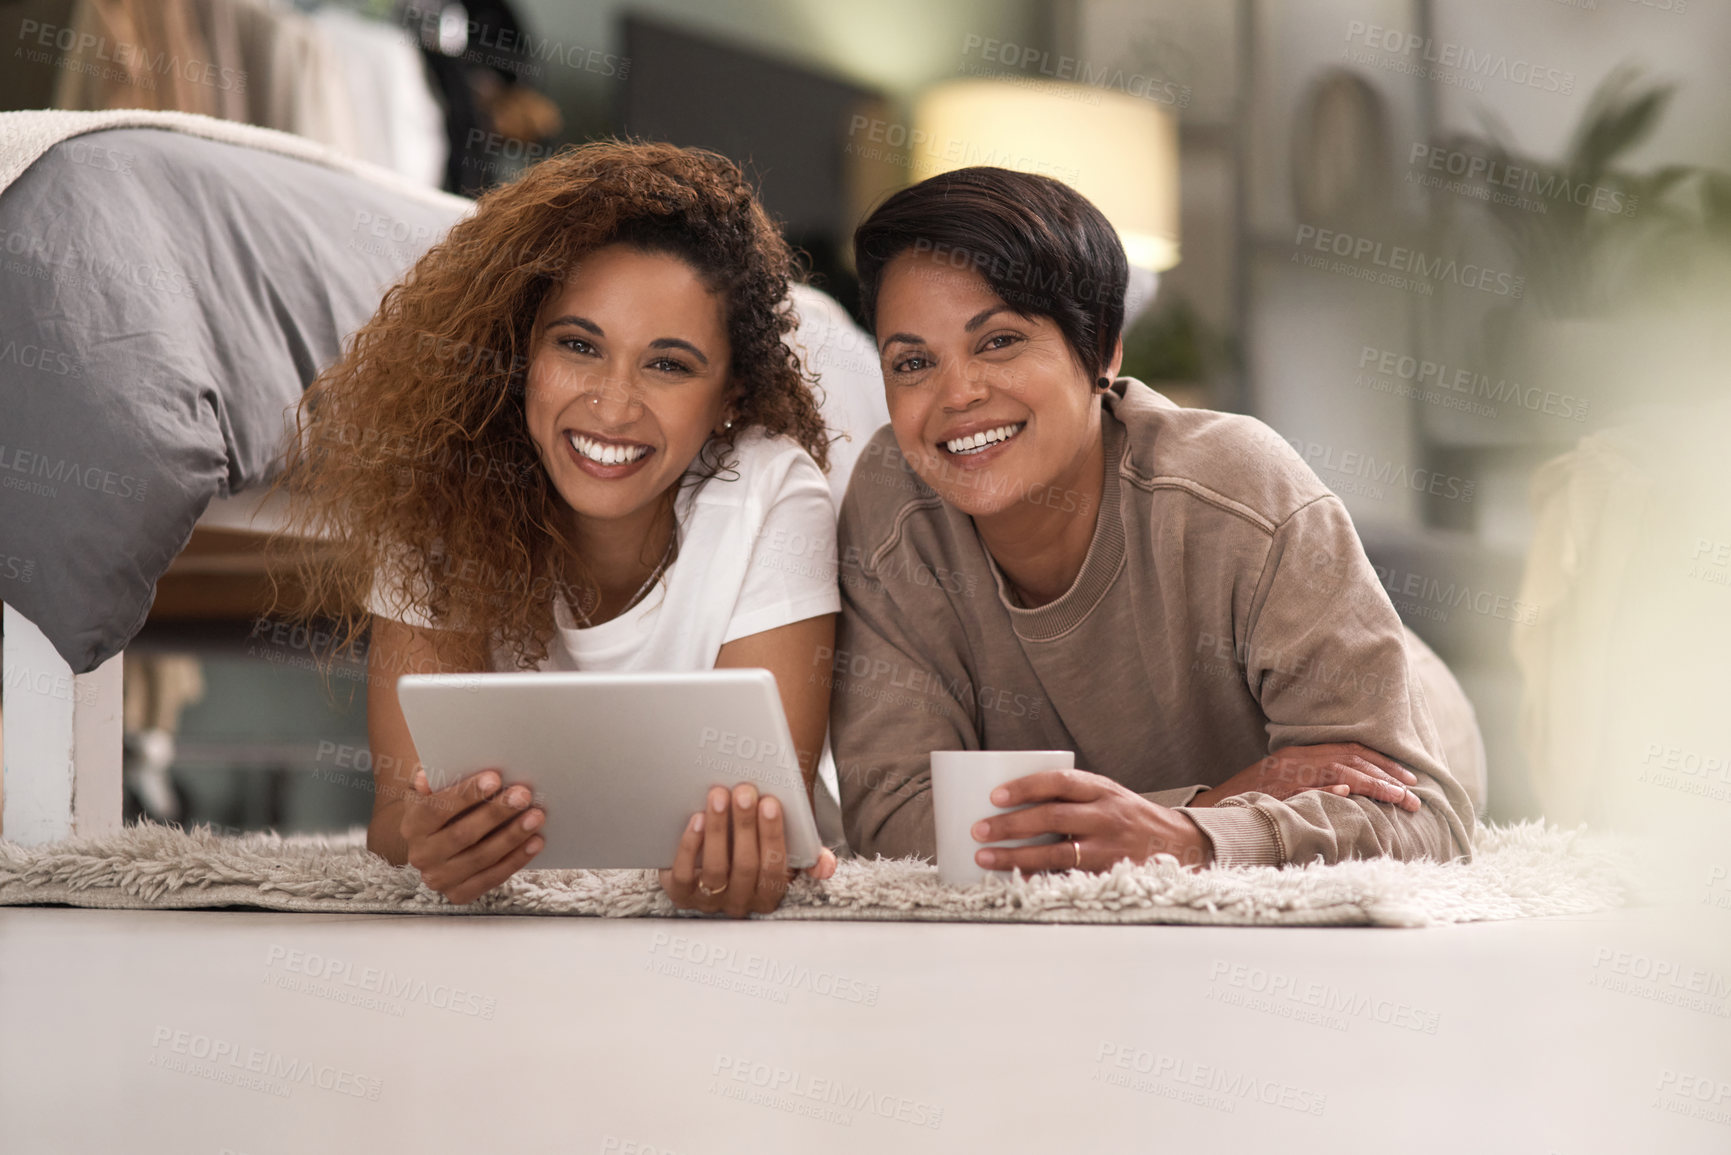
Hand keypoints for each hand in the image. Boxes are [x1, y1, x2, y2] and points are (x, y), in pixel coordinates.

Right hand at [402, 768, 544, 904]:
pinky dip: (516, 859)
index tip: (495, 778)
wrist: (438, 843)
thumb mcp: (432, 790)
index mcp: (412, 826)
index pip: (436, 808)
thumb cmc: (444, 806)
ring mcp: (439, 879)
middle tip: (523, 795)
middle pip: (463, 834)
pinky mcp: (459, 894)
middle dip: (496, 813)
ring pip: (481, 857)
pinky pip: (492, 877)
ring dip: (512, 836)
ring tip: (535, 816)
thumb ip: (434, 779)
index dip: (466, 794)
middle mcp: (421, 856)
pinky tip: (535, 841)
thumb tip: (427, 779)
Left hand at [661, 783, 837, 916]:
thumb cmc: (753, 846)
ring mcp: (708, 901)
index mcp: (769, 894)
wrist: (712, 853)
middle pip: (746, 867)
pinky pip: (685, 875)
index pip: (775, 868)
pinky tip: (696, 818)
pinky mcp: (680, 894)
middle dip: (746, 825)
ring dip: (718, 830)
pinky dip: (690, 846)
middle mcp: (740, 903)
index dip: (773, 835)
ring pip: (716, 870)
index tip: (770, 802)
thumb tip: (826, 867)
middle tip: (744, 791)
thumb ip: (808, 856)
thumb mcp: (783, 851)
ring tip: (719, 796)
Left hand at [970, 768, 1212, 873]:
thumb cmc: (1127, 816)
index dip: (1026, 786)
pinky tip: (1015, 881)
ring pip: (1057, 853)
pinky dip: (1040, 880)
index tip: (994, 795)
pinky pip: (1068, 877)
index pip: (1060, 781)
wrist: (1179, 843)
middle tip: (979, 830)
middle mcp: (1106, 816)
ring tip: (985, 858)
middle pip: (1053, 818)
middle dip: (1012, 825)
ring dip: (1017, 857)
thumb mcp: (1106, 794)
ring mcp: (1109, 847)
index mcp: (1101, 789)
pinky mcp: (1109, 873)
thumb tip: (1009, 799)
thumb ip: (1070, 795)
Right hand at [1190, 743, 1419, 811]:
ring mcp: (1286, 776)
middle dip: (1387, 775)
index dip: (1382, 761)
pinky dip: (1327, 788)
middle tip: (1414, 794)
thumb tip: (1351, 790)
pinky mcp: (1277, 792)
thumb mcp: (1286, 782)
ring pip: (1338, 772)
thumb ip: (1315, 780)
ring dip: (1372, 784)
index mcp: (1300, 753)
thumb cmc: (1253, 799)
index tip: (1408, 777)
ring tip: (1398, 798)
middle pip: (1350, 760)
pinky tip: (1349, 793)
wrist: (1214, 810)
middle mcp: (1296, 759)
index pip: (1349, 750)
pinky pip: (1306, 789)